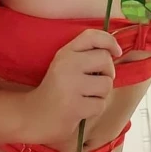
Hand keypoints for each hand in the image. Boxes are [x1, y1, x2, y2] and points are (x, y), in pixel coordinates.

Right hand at [22, 29, 121, 144]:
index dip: (110, 41)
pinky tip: (80, 109)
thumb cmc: (56, 88)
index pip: (92, 36)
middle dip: (107, 72)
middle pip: (105, 59)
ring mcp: (71, 86)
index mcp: (65, 52)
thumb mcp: (65, 64)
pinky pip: (100, 104)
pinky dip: (94, 109)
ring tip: (85, 97)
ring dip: (100, 94)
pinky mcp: (75, 106)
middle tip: (95, 81)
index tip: (116, 52)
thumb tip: (115, 51)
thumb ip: (86, 54)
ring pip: (106, 84)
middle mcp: (67, 65)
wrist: (34, 115)